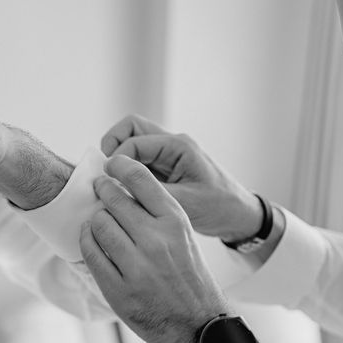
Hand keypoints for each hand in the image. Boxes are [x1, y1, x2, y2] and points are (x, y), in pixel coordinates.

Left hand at [80, 155, 231, 342]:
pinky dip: (86, 241)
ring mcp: (136, 266)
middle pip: (114, 199)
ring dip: (95, 219)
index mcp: (175, 222)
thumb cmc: (189, 277)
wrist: (198, 325)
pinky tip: (90, 239)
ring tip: (98, 220)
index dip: (120, 166)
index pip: (140, 179)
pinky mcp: (119, 290)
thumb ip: (157, 213)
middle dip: (102, 190)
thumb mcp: (183, 237)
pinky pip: (91, 253)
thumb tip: (121, 187)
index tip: (110, 165)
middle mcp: (156, 241)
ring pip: (99, 224)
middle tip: (98, 188)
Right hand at [101, 115, 262, 241]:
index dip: (116, 159)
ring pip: (132, 141)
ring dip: (118, 157)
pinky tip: (121, 188)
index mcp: (179, 146)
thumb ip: (151, 193)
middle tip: (104, 173)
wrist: (239, 214)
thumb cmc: (219, 206)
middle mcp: (172, 144)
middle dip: (112, 146)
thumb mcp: (185, 203)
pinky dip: (126, 168)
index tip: (106, 181)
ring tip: (110, 181)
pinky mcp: (165, 167)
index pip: (135, 141)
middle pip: (131, 128)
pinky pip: (138, 159)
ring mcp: (167, 154)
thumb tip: (118, 190)